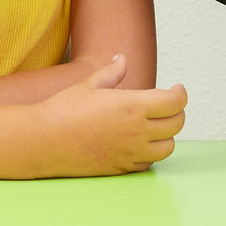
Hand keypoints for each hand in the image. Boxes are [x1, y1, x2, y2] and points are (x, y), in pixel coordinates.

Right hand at [35, 54, 186, 175]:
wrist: (45, 140)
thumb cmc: (64, 109)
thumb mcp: (89, 84)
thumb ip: (112, 72)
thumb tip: (121, 58)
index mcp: (133, 106)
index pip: (175, 101)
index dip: (181, 93)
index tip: (177, 88)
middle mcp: (138, 131)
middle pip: (176, 124)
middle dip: (177, 112)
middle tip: (170, 104)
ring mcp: (132, 152)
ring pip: (167, 147)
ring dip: (167, 135)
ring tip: (156, 125)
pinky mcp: (123, 168)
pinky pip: (149, 163)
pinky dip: (150, 152)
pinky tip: (139, 142)